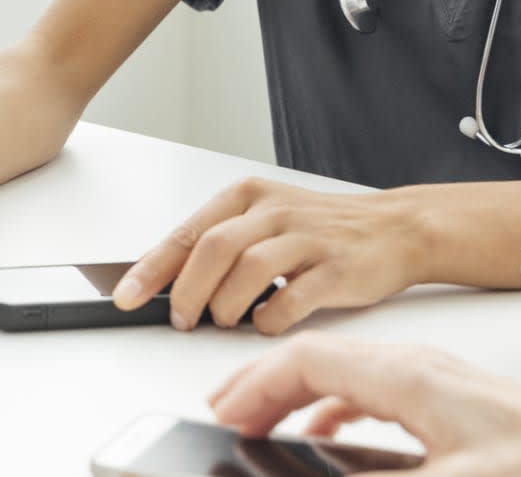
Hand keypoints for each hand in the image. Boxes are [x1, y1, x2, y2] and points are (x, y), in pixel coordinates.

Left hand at [113, 178, 429, 335]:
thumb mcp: (265, 219)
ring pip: (248, 269)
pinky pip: (293, 298)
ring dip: (225, 306)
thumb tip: (166, 282)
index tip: (126, 296)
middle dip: (186, 293)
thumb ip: (220, 242)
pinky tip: (265, 323)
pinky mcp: (337, 268)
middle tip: (182, 320)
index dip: (152, 268)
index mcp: (248, 196)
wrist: (394, 228)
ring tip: (223, 321)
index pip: (188, 232)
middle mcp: (275, 211)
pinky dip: (270, 319)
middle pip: (213, 249)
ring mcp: (308, 238)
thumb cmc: (321, 228)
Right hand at [209, 336, 520, 476]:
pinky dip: (338, 408)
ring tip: (269, 425)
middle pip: (319, 362)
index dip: (254, 387)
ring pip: (348, 376)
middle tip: (229, 415)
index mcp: (406, 376)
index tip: (222, 416)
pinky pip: (378, 393)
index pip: (305, 360)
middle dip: (267, 388)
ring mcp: (440, 382)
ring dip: (301, 397)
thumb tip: (313, 474)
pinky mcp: (459, 403)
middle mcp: (418, 367)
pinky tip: (335, 436)